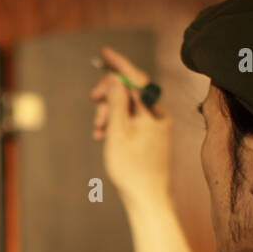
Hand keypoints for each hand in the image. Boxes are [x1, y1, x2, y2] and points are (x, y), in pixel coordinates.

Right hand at [90, 46, 171, 205]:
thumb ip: (117, 103)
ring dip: (109, 113)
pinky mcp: (152, 138)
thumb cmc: (132, 169)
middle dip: (109, 96)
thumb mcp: (118, 132)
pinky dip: (116, 125)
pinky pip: (131, 122)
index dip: (118, 64)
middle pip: (130, 92)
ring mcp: (156, 127)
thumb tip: (116, 81)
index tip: (104, 52)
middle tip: (93, 104)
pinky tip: (103, 135)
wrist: (147, 199)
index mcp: (155, 112)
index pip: (136, 78)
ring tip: (98, 130)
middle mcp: (159, 116)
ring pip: (128, 108)